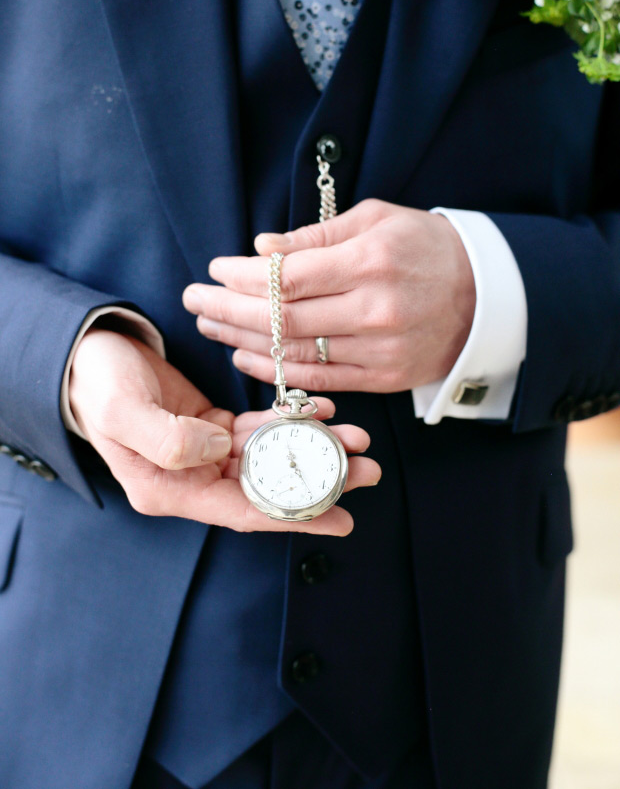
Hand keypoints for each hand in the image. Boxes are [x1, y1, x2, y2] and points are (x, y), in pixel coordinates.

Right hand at [69, 329, 377, 533]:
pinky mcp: (212, 426)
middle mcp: (192, 478)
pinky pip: (259, 429)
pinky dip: (290, 419)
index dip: (295, 517)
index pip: (242, 512)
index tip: (344, 520)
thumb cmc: (96, 384)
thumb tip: (217, 449)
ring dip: (313, 447)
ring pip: (270, 458)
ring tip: (357, 436)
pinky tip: (320, 408)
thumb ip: (166, 438)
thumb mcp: (121, 409)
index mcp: (170, 488)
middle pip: (267, 488)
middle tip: (368, 468)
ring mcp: (204, 453)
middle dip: (319, 480)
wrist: (87, 354)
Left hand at [182, 199, 475, 392]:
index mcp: (371, 262)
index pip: (289, 276)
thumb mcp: (377, 220)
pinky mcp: (385, 378)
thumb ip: (317, 237)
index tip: (214, 269)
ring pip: (295, 352)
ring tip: (208, 327)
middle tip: (193, 301)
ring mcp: (381, 350)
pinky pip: (319, 379)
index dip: (243, 277)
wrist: (486, 295)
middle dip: (228, 309)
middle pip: (282, 318)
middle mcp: (375, 310)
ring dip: (242, 341)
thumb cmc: (426, 247)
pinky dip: (277, 371)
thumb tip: (262, 249)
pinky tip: (245, 357)